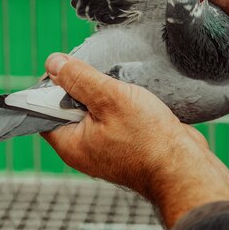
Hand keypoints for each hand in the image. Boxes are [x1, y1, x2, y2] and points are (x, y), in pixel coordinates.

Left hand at [42, 53, 228, 228]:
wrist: (184, 166)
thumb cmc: (148, 140)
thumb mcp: (110, 99)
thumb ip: (80, 79)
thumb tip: (54, 63)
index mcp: (71, 143)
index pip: (43, 110)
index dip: (50, 85)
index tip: (65, 66)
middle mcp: (84, 148)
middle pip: (68, 107)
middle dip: (82, 85)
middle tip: (99, 73)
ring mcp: (105, 147)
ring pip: (94, 109)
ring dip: (105, 93)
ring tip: (120, 86)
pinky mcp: (125, 143)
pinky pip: (114, 116)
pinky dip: (120, 103)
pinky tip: (134, 96)